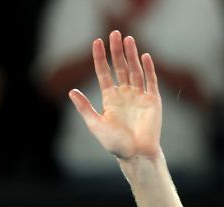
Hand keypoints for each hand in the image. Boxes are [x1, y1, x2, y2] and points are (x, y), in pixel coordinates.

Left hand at [69, 31, 162, 160]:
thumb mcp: (96, 125)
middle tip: (114, 33)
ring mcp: (139, 96)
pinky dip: (148, 69)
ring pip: (135, 71)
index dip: (100, 58)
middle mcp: (125, 94)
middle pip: (120, 67)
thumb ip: (85, 108)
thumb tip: (71, 91)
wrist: (136, 155)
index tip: (96, 42)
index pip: (104, 73)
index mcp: (110, 98)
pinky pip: (150, 82)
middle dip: (116, 51)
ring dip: (131, 55)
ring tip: (128, 39)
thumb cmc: (115, 144)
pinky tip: (144, 56)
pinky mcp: (153, 101)